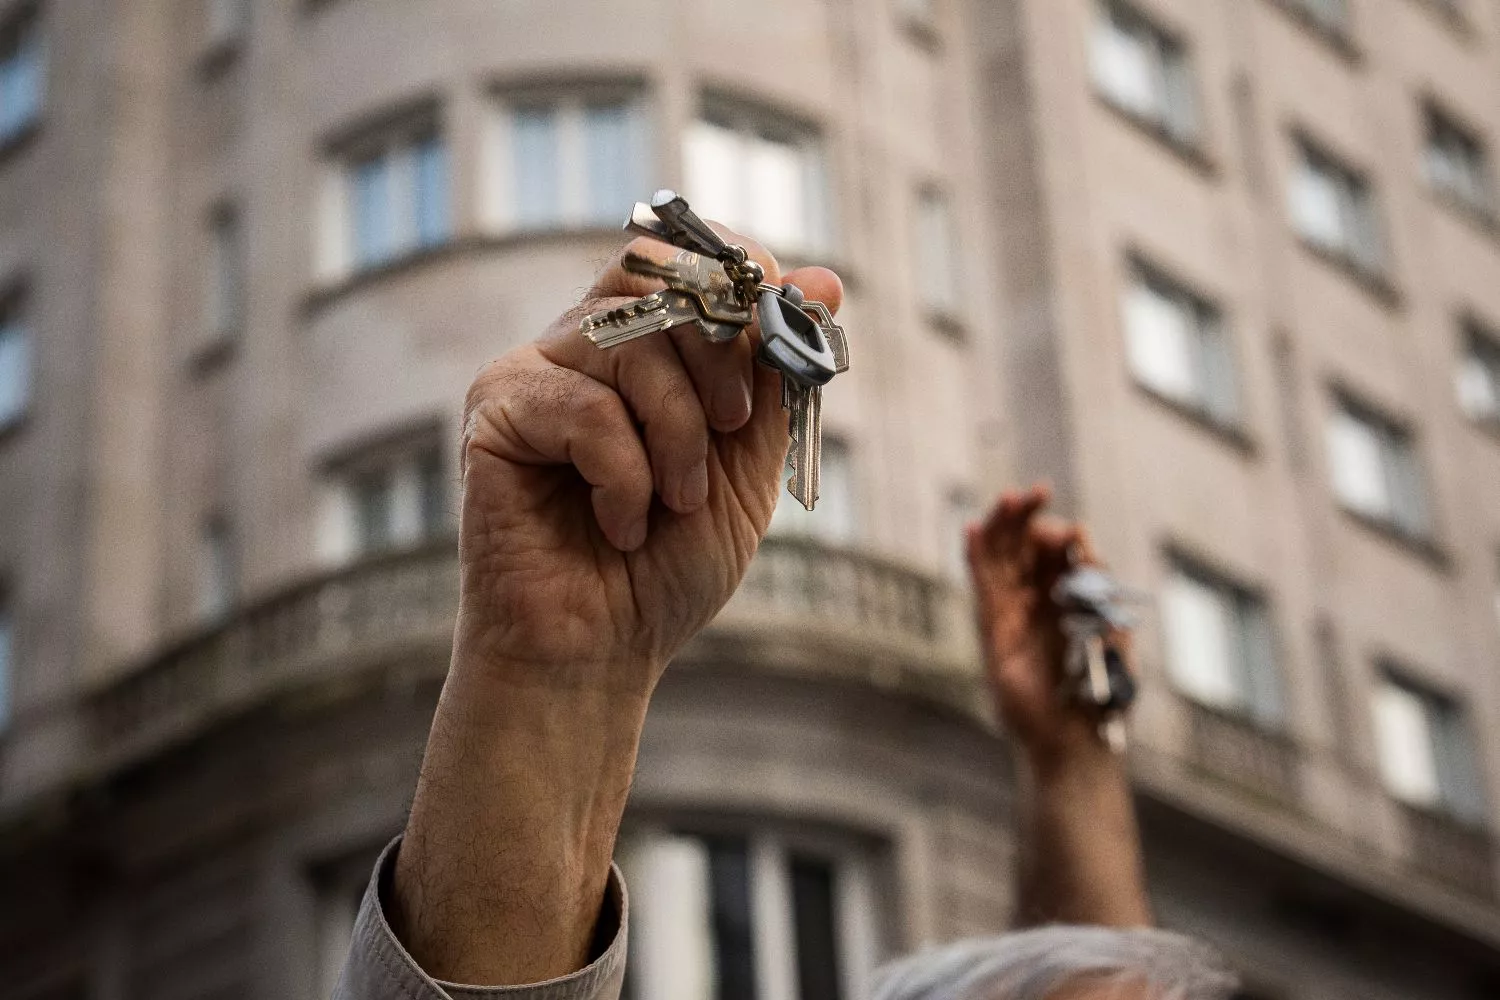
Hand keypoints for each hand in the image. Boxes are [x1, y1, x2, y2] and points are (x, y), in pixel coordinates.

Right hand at [458, 230, 843, 686]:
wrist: (598, 654)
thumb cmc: (666, 568)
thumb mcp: (746, 467)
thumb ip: (778, 376)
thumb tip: (828, 277)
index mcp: (641, 350)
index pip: (684, 257)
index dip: (738, 274)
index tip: (778, 324)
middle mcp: (582, 345)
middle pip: (659, 278)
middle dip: (720, 353)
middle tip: (729, 427)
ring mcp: (533, 373)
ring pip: (630, 342)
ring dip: (678, 435)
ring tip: (674, 504)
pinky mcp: (493, 411)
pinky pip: (585, 405)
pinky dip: (625, 475)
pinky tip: (621, 525)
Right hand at [966, 483, 1129, 763]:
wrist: (1077, 739)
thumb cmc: (1101, 693)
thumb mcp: (1111, 630)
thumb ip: (1098, 586)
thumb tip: (1085, 540)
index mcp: (1070, 600)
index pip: (1059, 552)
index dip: (1061, 534)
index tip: (1071, 532)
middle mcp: (1039, 602)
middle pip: (1026, 548)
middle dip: (1028, 518)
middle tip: (1035, 493)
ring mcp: (1014, 614)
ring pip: (1003, 559)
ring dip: (1003, 527)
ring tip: (1008, 498)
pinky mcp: (993, 631)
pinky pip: (982, 586)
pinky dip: (977, 557)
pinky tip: (975, 529)